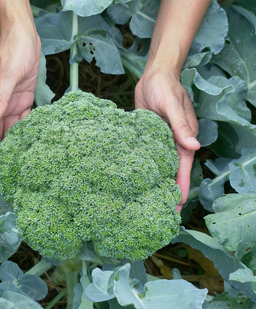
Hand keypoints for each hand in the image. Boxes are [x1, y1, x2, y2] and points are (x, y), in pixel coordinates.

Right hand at [0, 25, 40, 175]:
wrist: (25, 35)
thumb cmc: (14, 51)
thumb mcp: (8, 74)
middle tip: (4, 176)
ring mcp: (11, 103)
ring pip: (11, 131)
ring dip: (13, 147)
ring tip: (17, 166)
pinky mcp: (24, 100)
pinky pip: (24, 120)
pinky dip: (26, 132)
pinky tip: (31, 145)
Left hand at [135, 68, 200, 210]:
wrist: (152, 75)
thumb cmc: (165, 87)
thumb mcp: (172, 105)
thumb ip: (181, 126)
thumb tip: (194, 146)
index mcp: (183, 137)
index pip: (183, 167)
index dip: (181, 186)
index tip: (178, 204)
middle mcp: (172, 142)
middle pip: (171, 171)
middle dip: (167, 191)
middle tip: (161, 213)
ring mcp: (159, 141)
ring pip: (158, 166)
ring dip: (154, 182)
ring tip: (147, 202)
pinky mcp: (146, 137)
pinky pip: (145, 156)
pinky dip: (142, 168)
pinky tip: (134, 180)